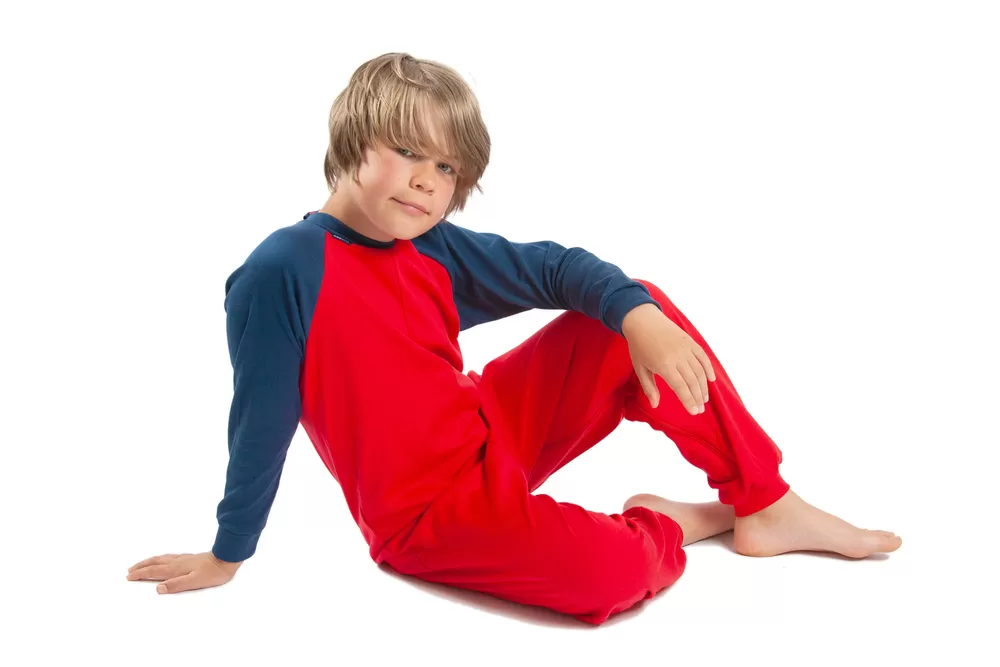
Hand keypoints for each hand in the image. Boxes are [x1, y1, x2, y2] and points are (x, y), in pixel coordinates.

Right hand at [126, 551, 242, 593]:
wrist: (226, 559)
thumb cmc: (212, 573)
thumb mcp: (195, 582)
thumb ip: (176, 585)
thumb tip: (158, 588)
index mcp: (176, 569)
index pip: (154, 571)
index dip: (141, 574)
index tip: (128, 576)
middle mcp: (177, 562)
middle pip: (155, 563)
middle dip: (141, 566)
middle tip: (129, 570)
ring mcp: (183, 558)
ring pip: (161, 558)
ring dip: (149, 561)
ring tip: (141, 564)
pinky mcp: (189, 558)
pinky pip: (168, 557)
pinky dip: (160, 558)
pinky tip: (163, 559)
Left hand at [622, 303, 715, 413]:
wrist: (643, 320)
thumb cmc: (639, 346)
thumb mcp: (640, 368)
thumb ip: (649, 388)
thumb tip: (655, 405)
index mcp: (664, 365)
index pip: (681, 388)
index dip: (689, 401)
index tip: (694, 412)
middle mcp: (678, 357)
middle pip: (693, 382)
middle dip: (698, 398)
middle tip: (700, 409)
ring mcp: (686, 348)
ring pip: (700, 371)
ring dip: (704, 387)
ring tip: (704, 399)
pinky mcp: (690, 341)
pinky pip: (703, 357)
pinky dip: (709, 369)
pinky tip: (711, 380)